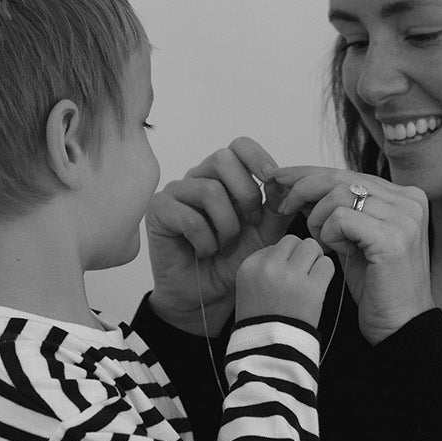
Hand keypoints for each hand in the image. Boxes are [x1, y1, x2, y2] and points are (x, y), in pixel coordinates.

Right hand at [144, 138, 292, 334]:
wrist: (208, 294)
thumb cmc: (234, 260)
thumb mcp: (267, 233)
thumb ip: (278, 207)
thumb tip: (282, 180)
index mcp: (224, 176)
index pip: (239, 146)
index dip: (258, 158)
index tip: (272, 181)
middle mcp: (198, 177)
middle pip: (222, 159)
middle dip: (246, 193)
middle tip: (252, 220)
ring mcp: (176, 192)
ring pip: (209, 190)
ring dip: (227, 225)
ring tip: (225, 244)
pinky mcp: (158, 211)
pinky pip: (190, 218)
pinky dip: (206, 241)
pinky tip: (205, 251)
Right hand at [236, 233, 335, 327]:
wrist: (269, 349)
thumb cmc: (262, 319)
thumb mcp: (248, 287)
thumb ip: (264, 263)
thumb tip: (290, 248)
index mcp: (249, 265)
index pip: (276, 245)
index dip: (285, 259)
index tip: (284, 277)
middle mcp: (268, 267)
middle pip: (294, 240)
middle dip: (301, 254)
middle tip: (301, 274)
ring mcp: (290, 276)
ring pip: (312, 247)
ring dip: (315, 260)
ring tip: (309, 279)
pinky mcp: (311, 288)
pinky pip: (327, 264)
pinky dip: (326, 273)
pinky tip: (318, 286)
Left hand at [269, 167, 432, 344]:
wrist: (399, 325)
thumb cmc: (376, 286)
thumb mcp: (353, 239)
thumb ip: (336, 211)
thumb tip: (300, 186)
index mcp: (405, 197)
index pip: (349, 172)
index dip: (310, 174)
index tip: (281, 178)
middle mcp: (410, 200)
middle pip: (341, 177)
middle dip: (302, 188)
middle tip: (282, 204)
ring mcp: (404, 218)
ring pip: (338, 196)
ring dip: (317, 219)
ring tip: (321, 242)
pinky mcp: (392, 238)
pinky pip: (341, 218)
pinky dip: (328, 233)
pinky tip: (334, 250)